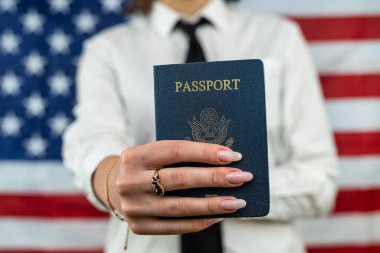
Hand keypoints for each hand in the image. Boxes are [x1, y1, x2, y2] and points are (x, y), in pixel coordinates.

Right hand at [109, 140, 252, 234]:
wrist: (115, 188)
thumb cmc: (147, 167)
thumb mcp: (155, 154)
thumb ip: (181, 156)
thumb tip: (224, 162)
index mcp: (134, 156)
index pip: (176, 151)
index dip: (206, 153)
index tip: (233, 156)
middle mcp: (130, 181)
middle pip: (180, 179)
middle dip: (216, 178)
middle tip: (242, 177)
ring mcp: (134, 206)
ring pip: (181, 206)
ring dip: (214, 204)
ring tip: (238, 201)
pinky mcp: (139, 226)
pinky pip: (177, 226)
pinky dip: (202, 221)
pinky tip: (220, 215)